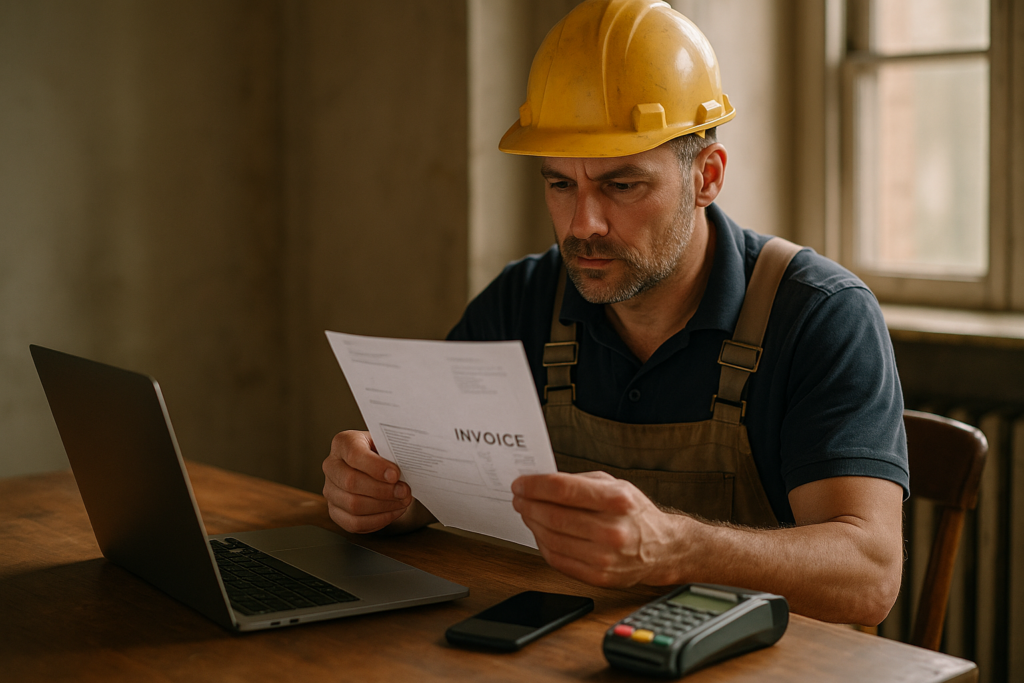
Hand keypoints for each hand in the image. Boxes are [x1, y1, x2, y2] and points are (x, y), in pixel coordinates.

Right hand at [322, 430, 412, 532]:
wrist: (377, 467)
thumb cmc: (383, 454)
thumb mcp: (387, 444)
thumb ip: (393, 452)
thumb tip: (408, 463)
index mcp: (343, 443)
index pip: (354, 455)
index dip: (376, 467)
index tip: (395, 475)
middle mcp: (332, 466)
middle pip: (351, 482)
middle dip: (382, 490)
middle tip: (404, 492)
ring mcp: (330, 490)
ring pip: (353, 505)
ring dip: (383, 507)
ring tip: (402, 502)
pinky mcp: (335, 511)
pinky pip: (354, 523)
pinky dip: (378, 520)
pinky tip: (393, 512)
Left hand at [511, 471, 682, 587]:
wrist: (662, 549)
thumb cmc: (635, 514)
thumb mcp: (615, 485)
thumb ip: (579, 482)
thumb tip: (541, 482)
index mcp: (618, 500)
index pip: (563, 490)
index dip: (534, 486)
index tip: (520, 484)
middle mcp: (613, 530)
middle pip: (554, 515)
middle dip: (528, 505)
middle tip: (518, 498)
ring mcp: (605, 557)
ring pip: (551, 538)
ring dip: (532, 524)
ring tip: (528, 513)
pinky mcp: (598, 576)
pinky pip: (557, 559)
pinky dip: (542, 545)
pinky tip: (541, 533)